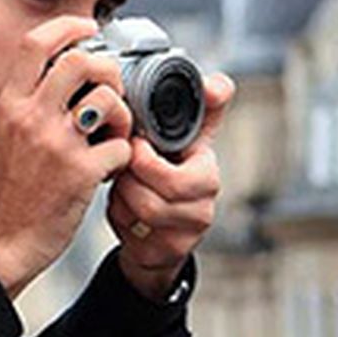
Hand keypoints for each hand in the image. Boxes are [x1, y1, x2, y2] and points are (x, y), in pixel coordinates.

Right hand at [0, 17, 137, 297]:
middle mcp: (30, 118)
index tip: (90, 29)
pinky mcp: (80, 173)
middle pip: (81, 61)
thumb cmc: (9, 193)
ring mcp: (56, 144)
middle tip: (111, 91)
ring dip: (122, 115)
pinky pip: (120, 145)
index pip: (37, 43)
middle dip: (107, 70)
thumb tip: (65, 72)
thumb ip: (29, 103)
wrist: (2, 242)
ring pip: (108, 100)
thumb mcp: (5, 135)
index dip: (70, 27)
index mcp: (10, 105)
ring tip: (113, 134)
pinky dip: (124, 155)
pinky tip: (110, 167)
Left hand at [106, 73, 231, 302]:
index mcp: (207, 173)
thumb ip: (202, 109)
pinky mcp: (166, 252)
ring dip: (123, 193)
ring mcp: (187, 233)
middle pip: (158, 192)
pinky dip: (119, 214)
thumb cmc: (172, 176)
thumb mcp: (188, 141)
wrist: (163, 229)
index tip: (136, 144)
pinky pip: (131, 231)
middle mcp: (204, 206)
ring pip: (142, 210)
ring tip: (122, 180)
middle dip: (131, 175)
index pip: (180, 173)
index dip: (149, 159)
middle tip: (121, 162)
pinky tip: (122, 203)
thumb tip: (218, 84)